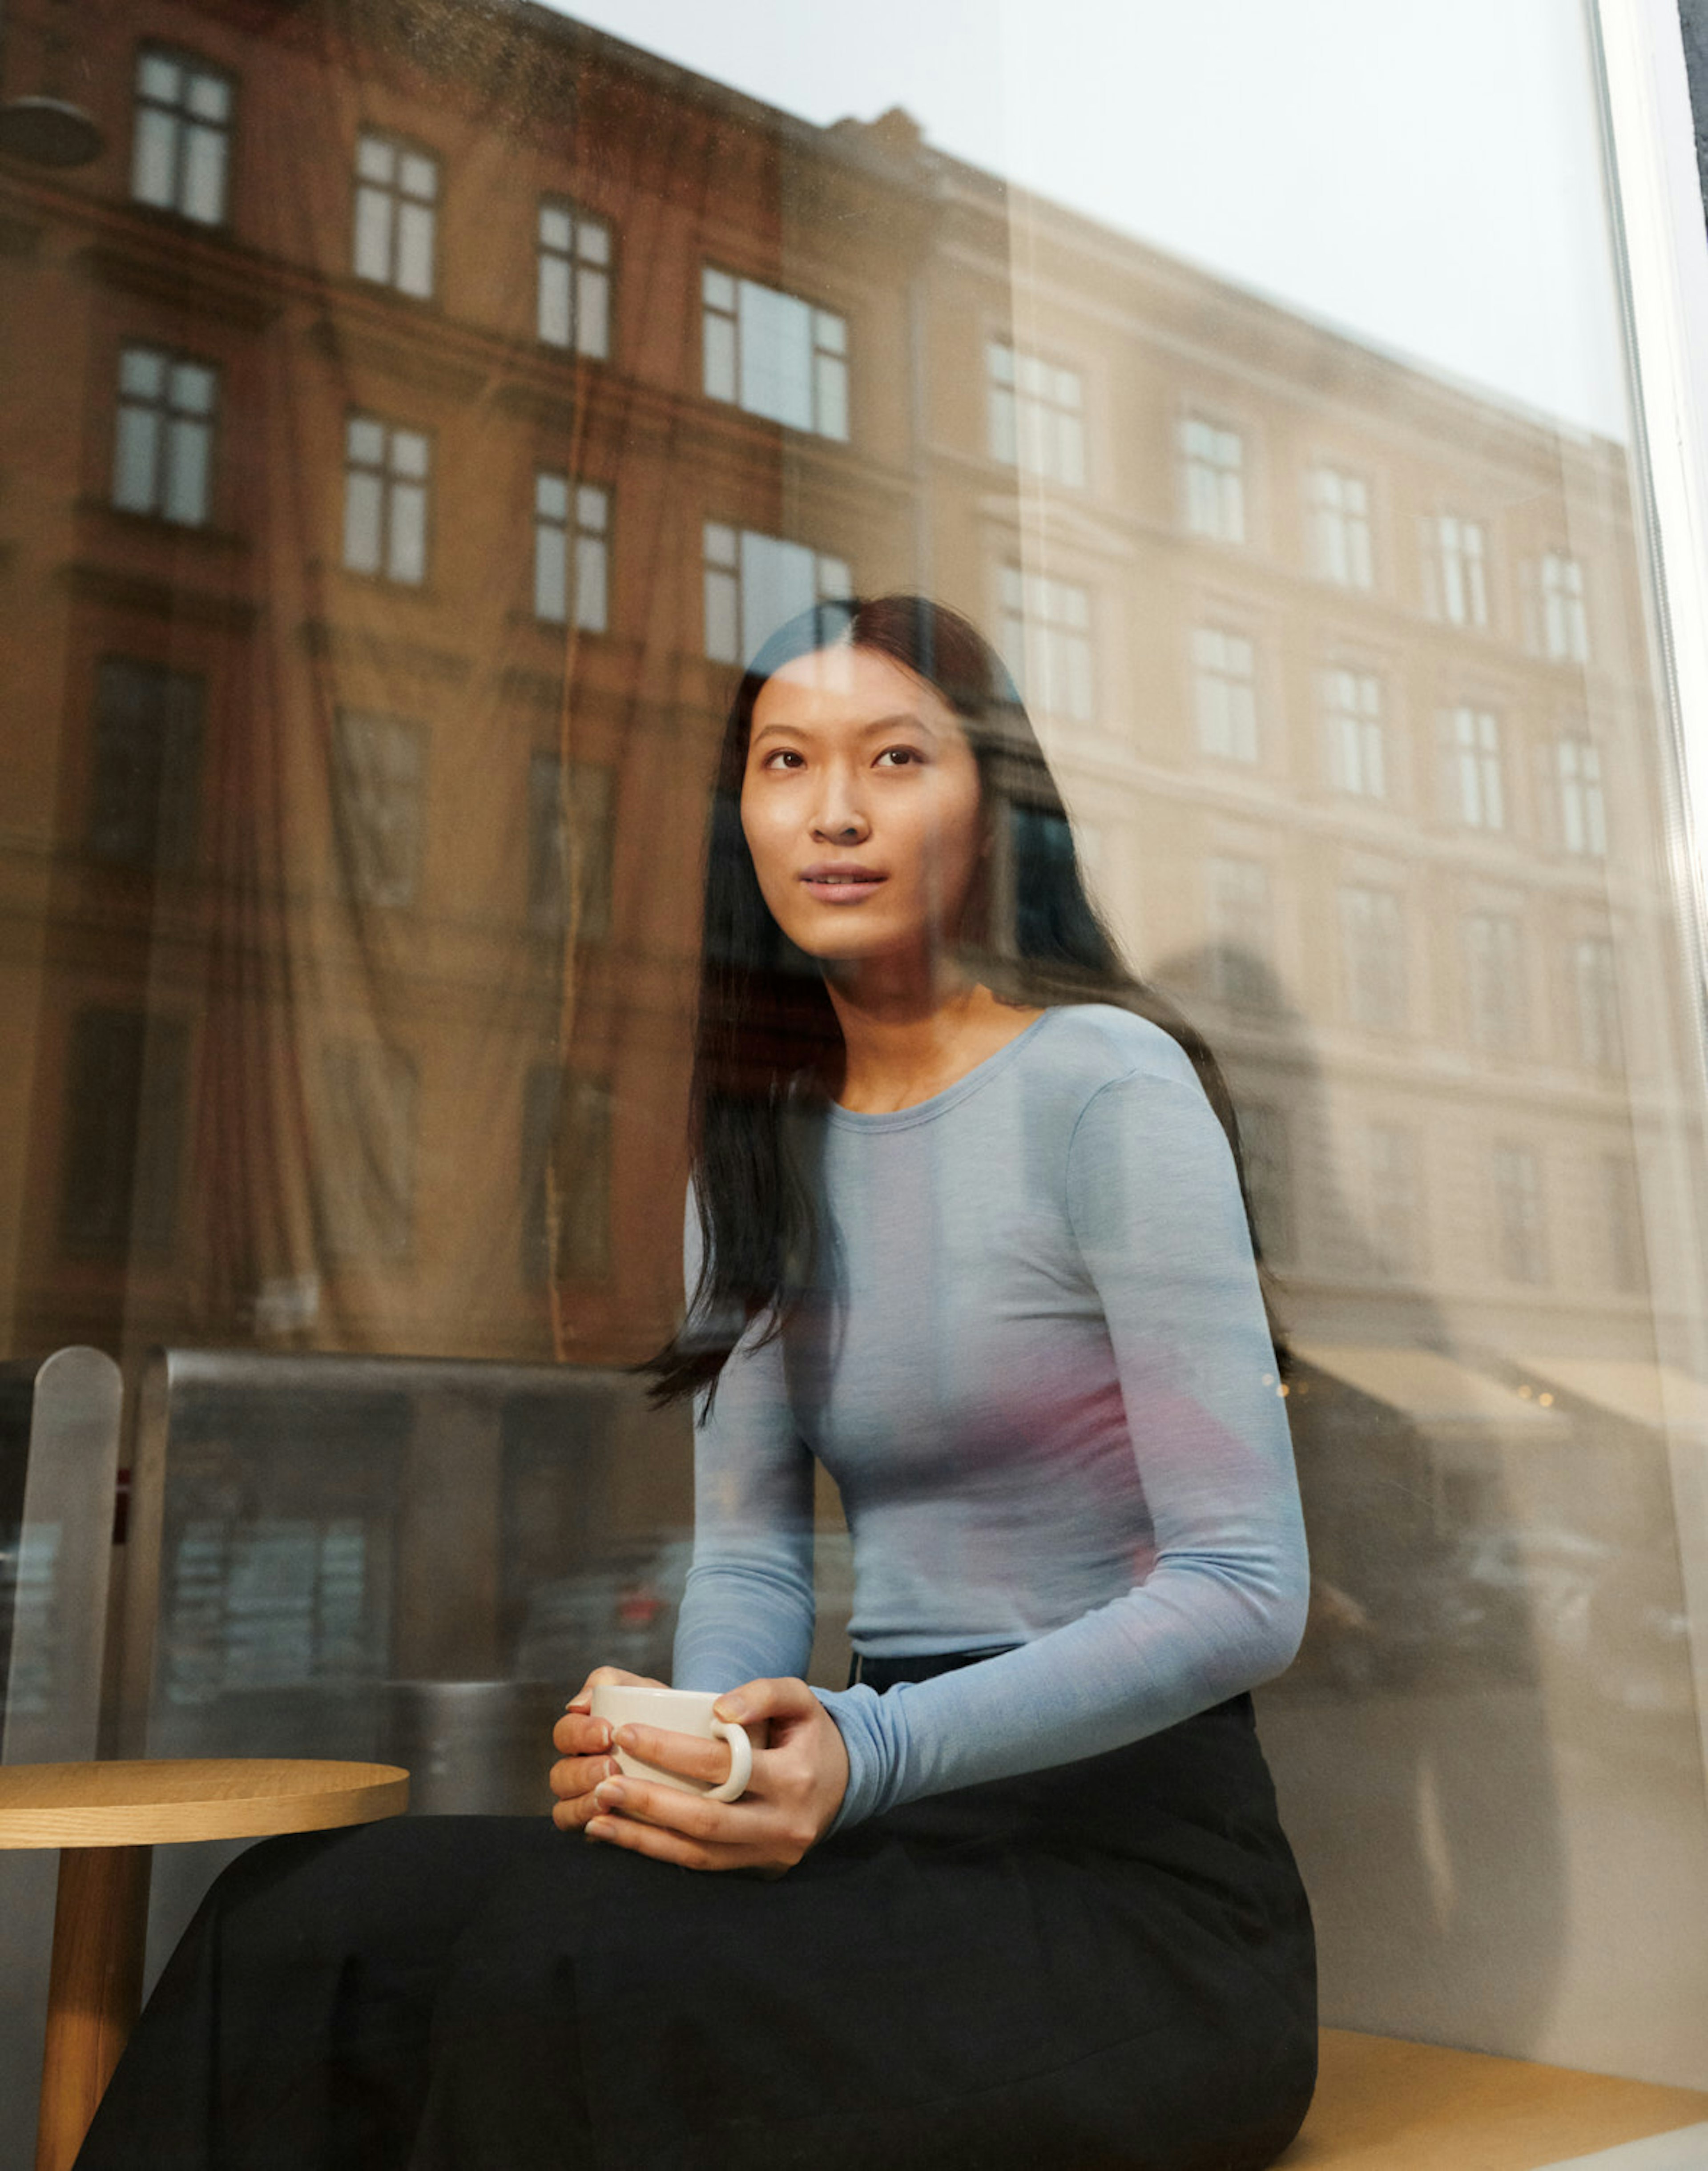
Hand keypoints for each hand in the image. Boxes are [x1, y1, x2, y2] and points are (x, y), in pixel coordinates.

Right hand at [549, 1666, 666, 1832]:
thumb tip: (577, 1703)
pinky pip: (581, 1831)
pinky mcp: (600, 1825)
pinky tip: (608, 1816)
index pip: (565, 1733)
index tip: (607, 1733)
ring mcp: (587, 1798)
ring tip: (608, 1794)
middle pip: (560, 1774)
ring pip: (564, 1806)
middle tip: (610, 1766)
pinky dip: (589, 1824)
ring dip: (583, 1801)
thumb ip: (609, 1683)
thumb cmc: (663, 1714)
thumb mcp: (642, 1690)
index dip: (579, 1734)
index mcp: (585, 1734)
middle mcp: (580, 1767)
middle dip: (581, 1771)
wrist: (698, 1747)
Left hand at [580, 1677, 849, 1875]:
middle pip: (706, 1819)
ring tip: (598, 1818)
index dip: (671, 1751)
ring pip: (699, 1854)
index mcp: (794, 1778)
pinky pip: (702, 1867)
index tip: (627, 1733)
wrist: (846, 1782)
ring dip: (644, 1839)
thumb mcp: (801, 1699)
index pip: (723, 1766)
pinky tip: (623, 1837)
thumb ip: (763, 1693)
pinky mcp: (757, 1869)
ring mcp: (770, 1853)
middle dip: (648, 1802)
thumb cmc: (810, 1735)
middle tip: (602, 1782)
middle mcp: (783, 1824)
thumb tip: (718, 1708)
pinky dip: (659, 1853)